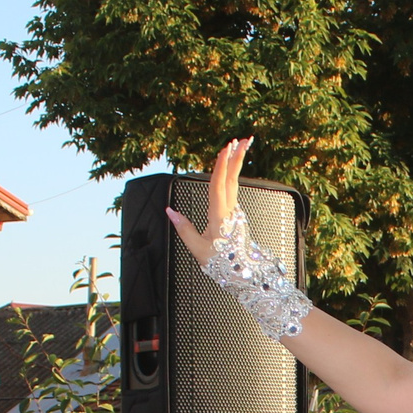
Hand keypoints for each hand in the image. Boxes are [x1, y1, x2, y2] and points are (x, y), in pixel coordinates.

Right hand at [163, 137, 254, 264]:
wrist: (242, 273)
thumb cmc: (221, 262)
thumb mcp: (198, 249)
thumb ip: (184, 229)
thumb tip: (170, 212)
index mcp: (219, 216)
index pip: (219, 186)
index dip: (221, 166)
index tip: (225, 149)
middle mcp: (229, 210)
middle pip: (232, 179)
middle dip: (236, 157)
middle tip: (243, 139)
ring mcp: (234, 211)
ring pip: (235, 182)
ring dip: (237, 163)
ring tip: (240, 146)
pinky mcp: (234, 214)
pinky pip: (233, 189)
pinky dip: (232, 175)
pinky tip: (231, 168)